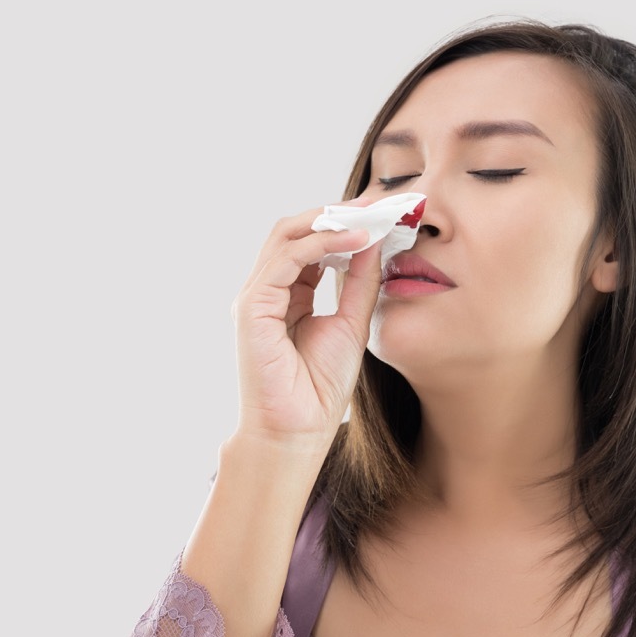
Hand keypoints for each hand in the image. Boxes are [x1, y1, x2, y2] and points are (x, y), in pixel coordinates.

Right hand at [229, 195, 383, 465]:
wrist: (297, 432)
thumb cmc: (319, 389)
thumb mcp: (351, 323)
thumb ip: (359, 283)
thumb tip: (374, 241)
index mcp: (287, 294)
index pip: (310, 243)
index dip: (343, 224)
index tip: (382, 213)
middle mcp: (267, 290)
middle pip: (294, 230)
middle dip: (337, 213)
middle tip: (378, 204)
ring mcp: (256, 296)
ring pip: (286, 235)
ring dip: (331, 220)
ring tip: (371, 216)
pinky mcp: (253, 307)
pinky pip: (286, 259)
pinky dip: (322, 243)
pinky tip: (355, 240)